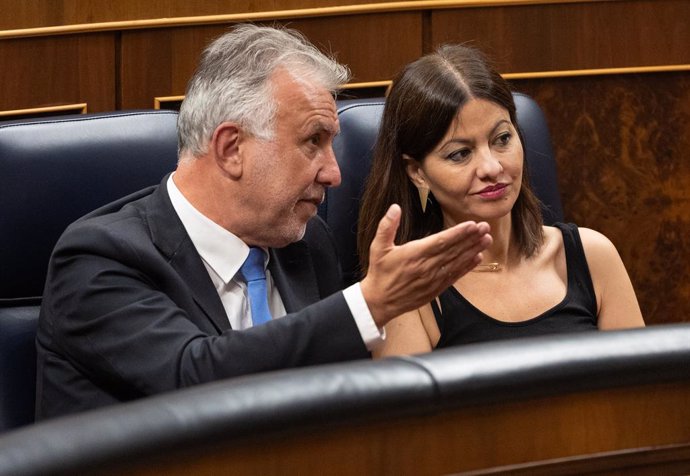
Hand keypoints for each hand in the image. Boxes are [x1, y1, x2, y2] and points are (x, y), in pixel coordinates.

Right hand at [360, 204, 490, 326]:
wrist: (380, 301)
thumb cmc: (379, 272)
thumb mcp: (377, 247)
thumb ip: (386, 226)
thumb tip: (394, 207)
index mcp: (413, 254)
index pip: (440, 242)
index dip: (458, 233)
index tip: (472, 224)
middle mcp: (426, 267)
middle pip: (453, 251)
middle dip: (471, 238)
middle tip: (486, 227)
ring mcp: (432, 279)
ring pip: (456, 262)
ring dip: (473, 250)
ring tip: (487, 239)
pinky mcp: (435, 288)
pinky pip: (454, 276)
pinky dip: (466, 267)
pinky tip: (477, 258)